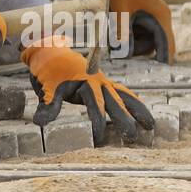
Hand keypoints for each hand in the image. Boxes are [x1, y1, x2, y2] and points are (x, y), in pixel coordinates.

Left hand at [22, 36, 154, 145]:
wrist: (51, 51)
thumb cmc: (48, 72)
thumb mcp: (46, 89)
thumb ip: (48, 106)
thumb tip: (40, 122)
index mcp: (86, 83)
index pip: (95, 106)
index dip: (99, 123)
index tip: (100, 139)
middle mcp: (98, 82)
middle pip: (115, 102)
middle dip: (125, 120)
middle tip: (133, 137)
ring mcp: (103, 82)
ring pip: (125, 96)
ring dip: (138, 110)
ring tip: (150, 126)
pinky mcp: (104, 83)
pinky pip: (123, 93)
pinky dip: (133, 102)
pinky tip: (143, 114)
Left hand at [110, 0, 173, 63]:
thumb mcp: (120, 10)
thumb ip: (122, 32)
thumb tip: (124, 51)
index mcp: (161, 16)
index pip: (168, 44)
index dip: (163, 60)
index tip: (157, 75)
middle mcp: (160, 18)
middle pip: (155, 46)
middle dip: (139, 52)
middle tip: (121, 55)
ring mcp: (151, 17)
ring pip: (146, 41)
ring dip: (133, 45)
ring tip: (115, 42)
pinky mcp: (142, 16)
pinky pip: (139, 34)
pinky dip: (129, 37)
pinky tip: (115, 34)